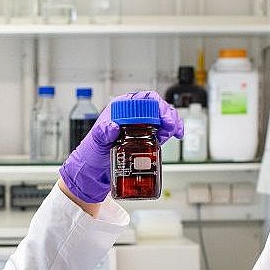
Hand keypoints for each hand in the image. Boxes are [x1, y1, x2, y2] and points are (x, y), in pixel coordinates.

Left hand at [58, 92, 182, 203]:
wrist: (95, 169)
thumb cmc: (92, 151)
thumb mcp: (96, 141)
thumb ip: (102, 133)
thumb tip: (112, 126)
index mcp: (120, 108)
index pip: (144, 99)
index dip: (157, 106)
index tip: (162, 120)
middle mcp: (132, 114)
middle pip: (157, 107)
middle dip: (168, 116)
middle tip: (170, 129)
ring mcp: (141, 126)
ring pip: (163, 118)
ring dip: (171, 124)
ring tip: (172, 134)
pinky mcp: (146, 138)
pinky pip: (162, 130)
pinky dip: (172, 131)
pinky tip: (176, 135)